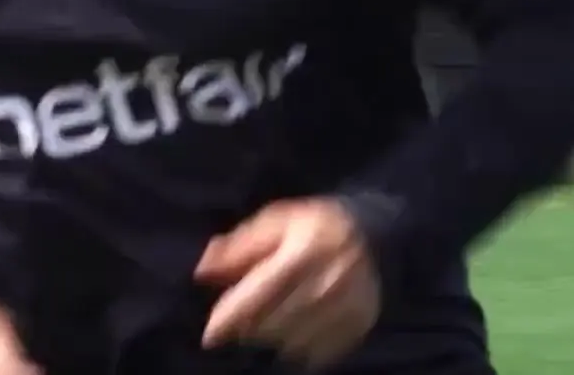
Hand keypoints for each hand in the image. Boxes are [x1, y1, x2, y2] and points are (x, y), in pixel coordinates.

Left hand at [195, 198, 381, 368]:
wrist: (370, 233)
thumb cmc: (312, 227)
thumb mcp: (274, 223)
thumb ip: (239, 247)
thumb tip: (202, 271)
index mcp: (308, 246)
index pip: (263, 290)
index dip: (233, 315)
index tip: (211, 335)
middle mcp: (332, 277)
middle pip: (276, 321)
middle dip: (249, 327)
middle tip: (239, 324)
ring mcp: (350, 303)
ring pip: (295, 341)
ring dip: (272, 338)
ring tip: (266, 323)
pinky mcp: (360, 323)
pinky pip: (318, 352)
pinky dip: (298, 347)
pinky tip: (292, 331)